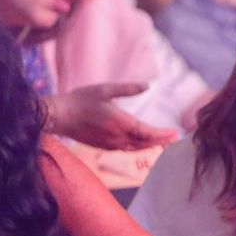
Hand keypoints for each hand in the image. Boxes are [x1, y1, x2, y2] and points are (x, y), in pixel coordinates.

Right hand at [49, 84, 180, 150]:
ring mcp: (110, 144)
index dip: (162, 134)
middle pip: (144, 143)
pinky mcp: (103, 146)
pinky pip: (125, 149)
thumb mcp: (105, 89)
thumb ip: (128, 89)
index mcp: (120, 122)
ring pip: (136, 148)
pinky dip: (138, 147)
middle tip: (175, 139)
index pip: (147, 132)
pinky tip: (141, 143)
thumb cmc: (80, 100)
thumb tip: (147, 86)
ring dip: (150, 145)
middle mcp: (117, 137)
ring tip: (163, 142)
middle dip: (161, 141)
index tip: (176, 133)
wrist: (59, 116)